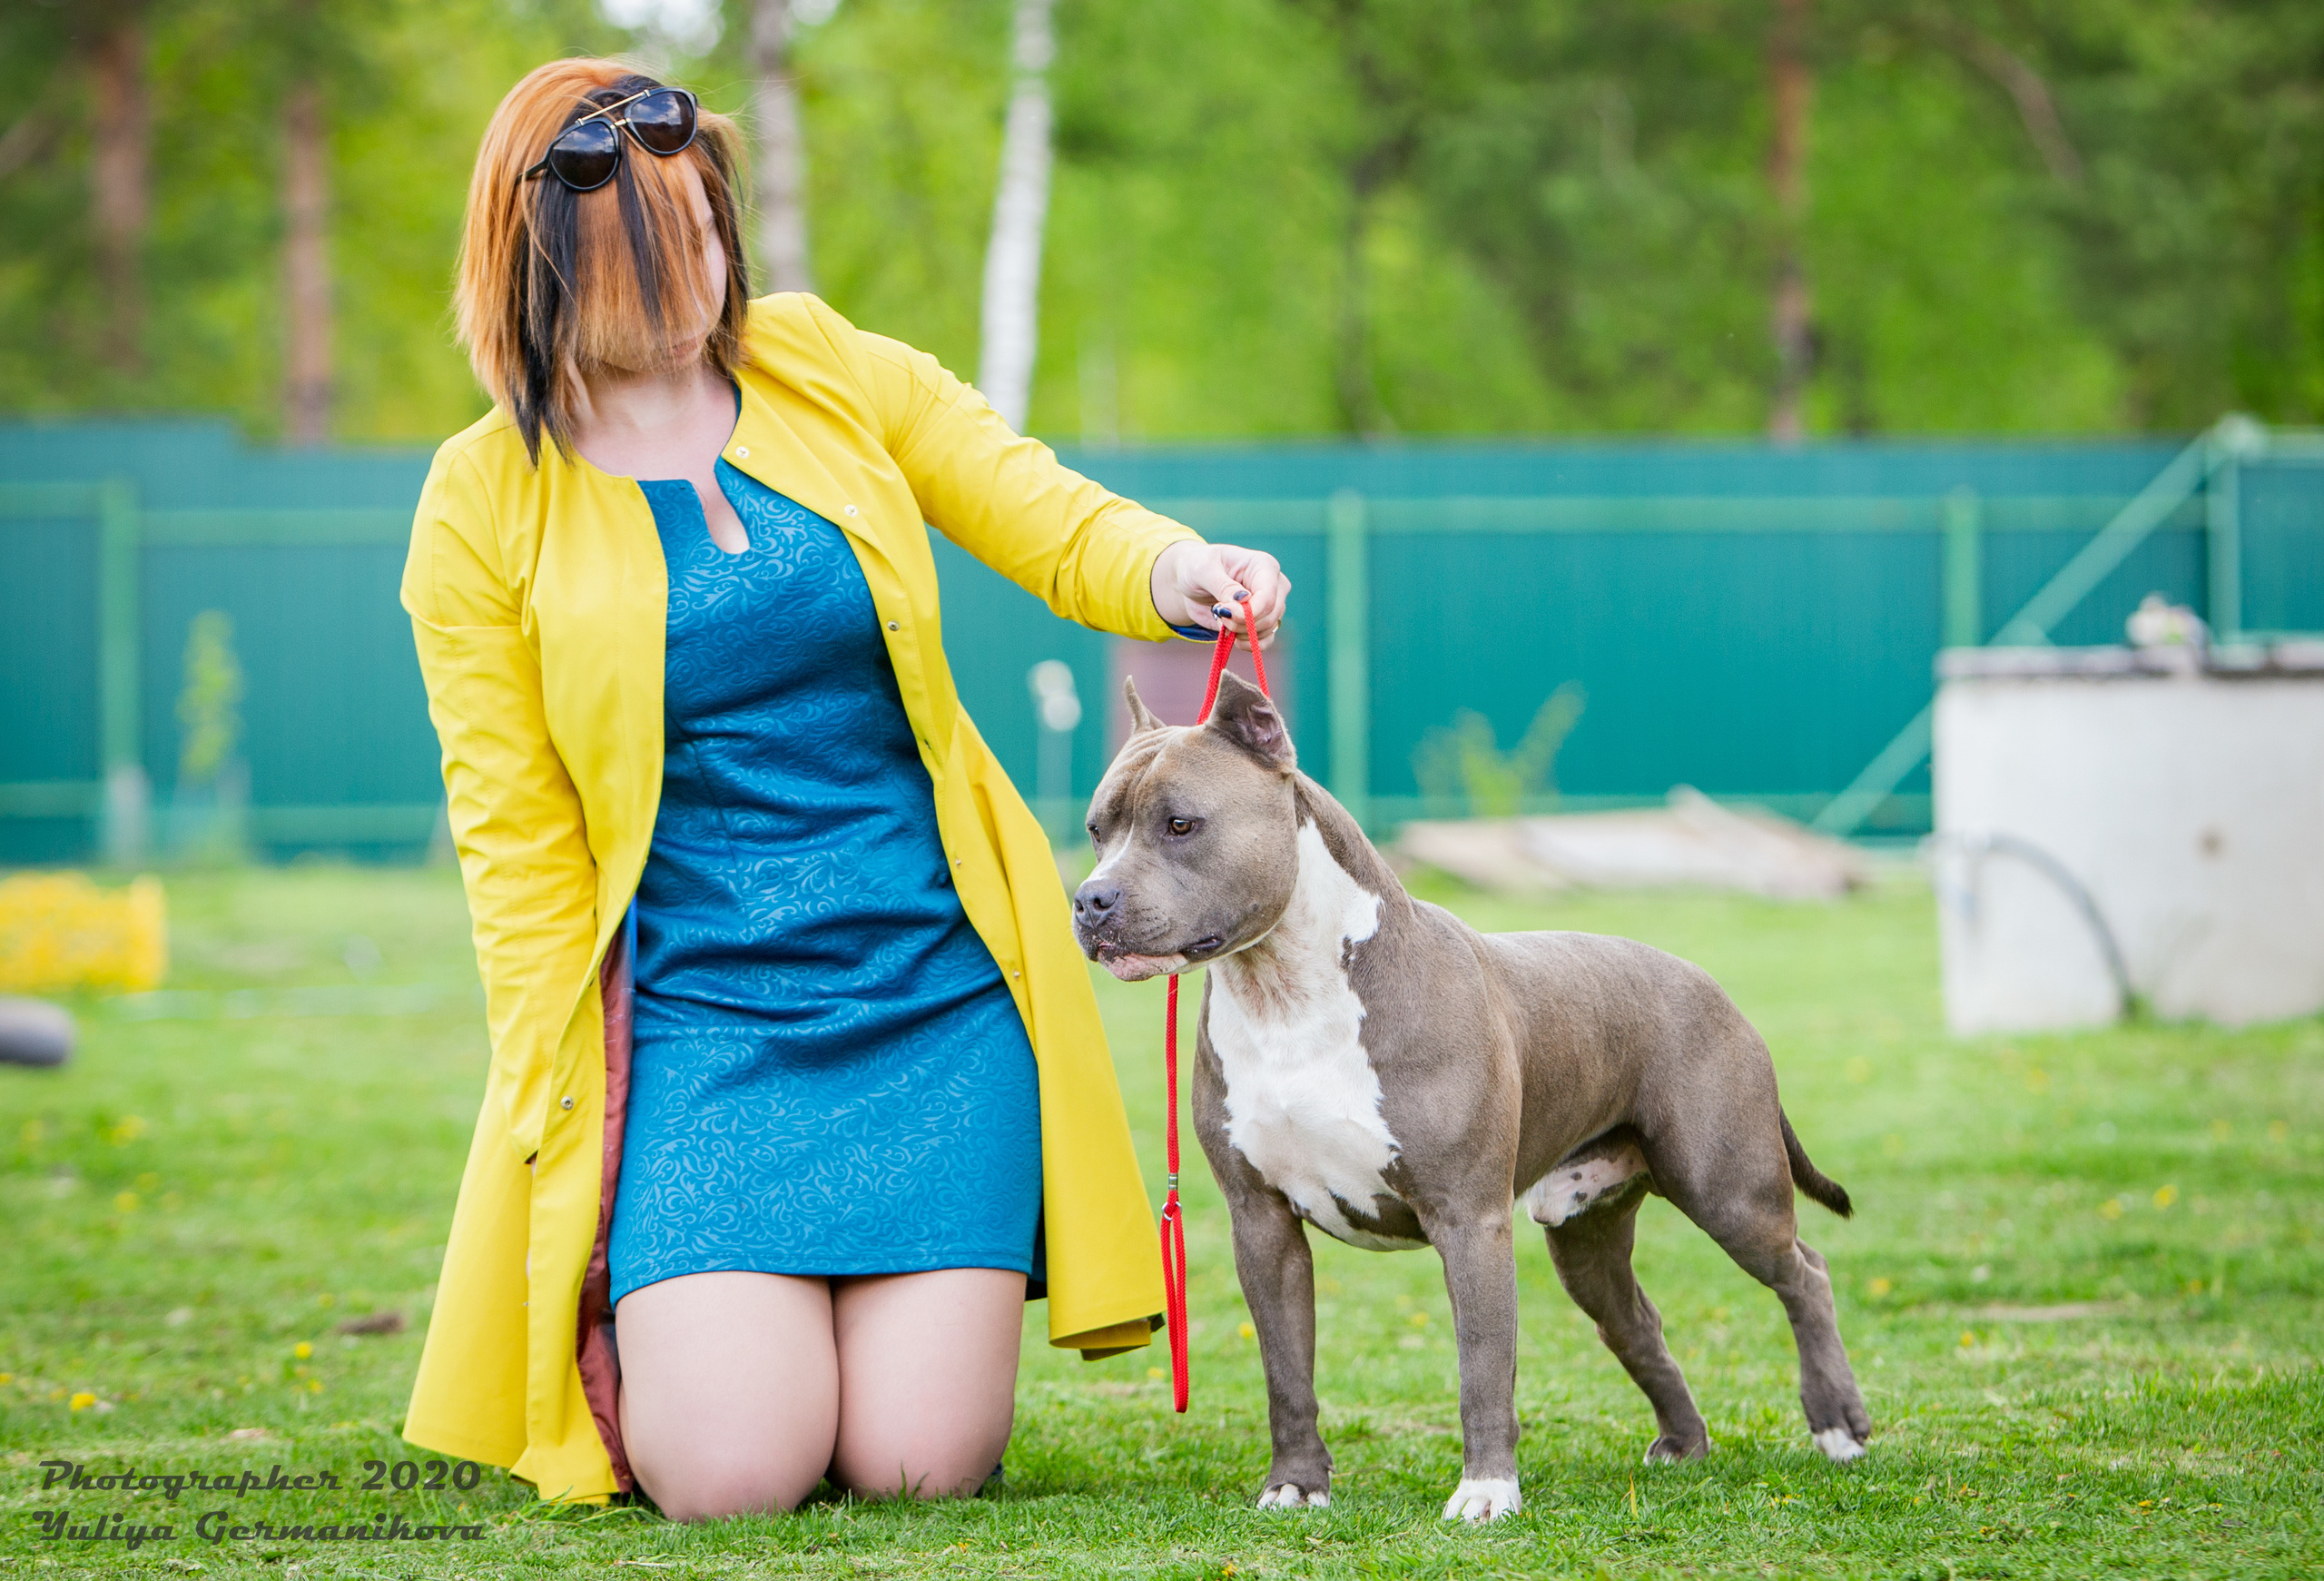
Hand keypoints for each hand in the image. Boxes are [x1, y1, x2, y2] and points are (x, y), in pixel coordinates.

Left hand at [1150, 540, 1290, 645]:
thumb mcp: (1203, 570)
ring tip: (1221, 617)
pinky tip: (1231, 636)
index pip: (1267, 597)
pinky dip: (1247, 644)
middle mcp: (1274, 585)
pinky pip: (1264, 642)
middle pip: (1270, 616)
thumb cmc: (1199, 567)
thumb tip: (1245, 600)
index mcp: (1264, 565)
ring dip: (1240, 632)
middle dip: (1241, 623)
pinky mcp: (1262, 622)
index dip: (1247, 612)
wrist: (1194, 581)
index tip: (1222, 612)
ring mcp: (1271, 605)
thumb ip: (1223, 585)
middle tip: (1219, 614)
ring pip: (1267, 630)